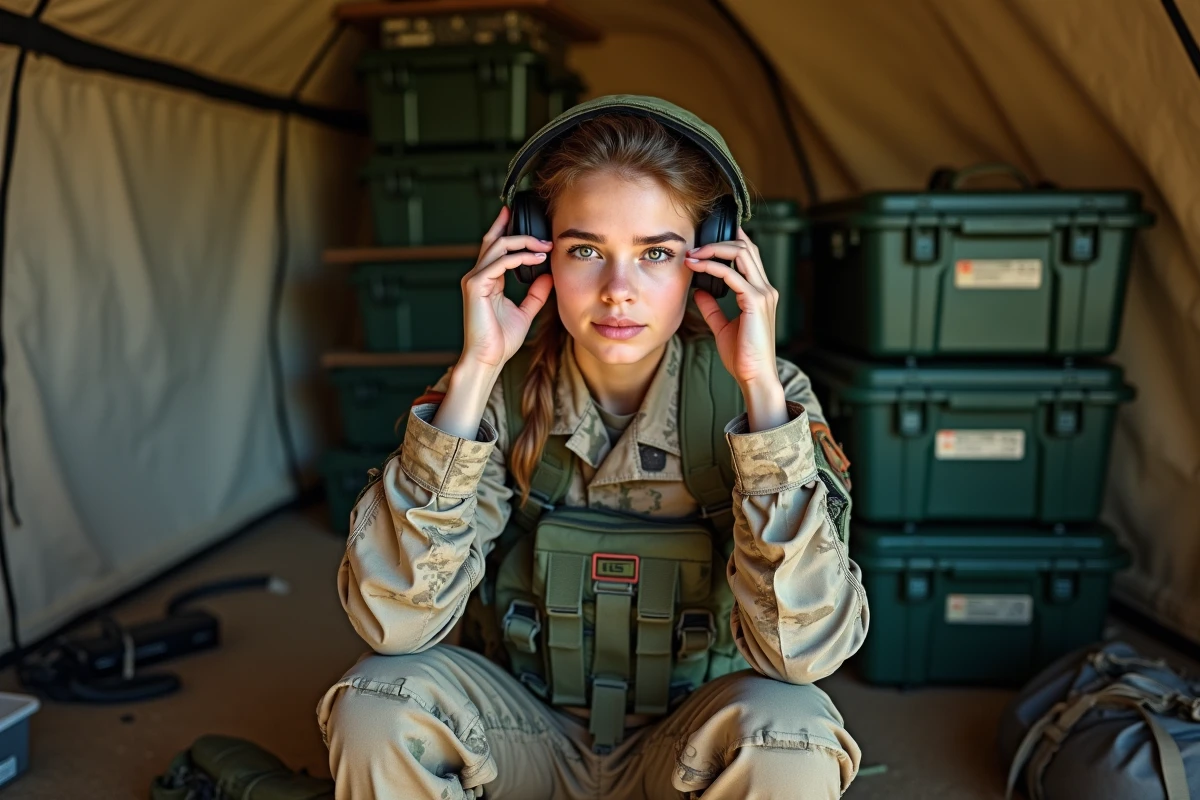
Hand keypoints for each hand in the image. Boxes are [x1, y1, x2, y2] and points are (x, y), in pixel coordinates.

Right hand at [459, 206, 554, 369]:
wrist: (488, 359)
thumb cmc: (501, 341)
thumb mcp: (525, 312)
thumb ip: (535, 294)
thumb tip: (547, 276)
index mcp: (487, 280)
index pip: (496, 248)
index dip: (507, 230)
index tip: (524, 219)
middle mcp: (478, 276)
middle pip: (494, 240)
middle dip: (516, 228)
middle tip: (543, 233)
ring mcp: (474, 279)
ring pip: (498, 246)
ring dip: (524, 243)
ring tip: (545, 247)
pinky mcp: (475, 285)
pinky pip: (500, 262)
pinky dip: (520, 258)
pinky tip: (537, 259)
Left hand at [686, 227, 781, 389]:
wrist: (754, 376)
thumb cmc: (742, 356)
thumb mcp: (722, 327)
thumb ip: (713, 308)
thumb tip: (699, 292)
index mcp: (760, 293)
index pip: (749, 256)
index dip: (731, 242)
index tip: (706, 240)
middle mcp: (765, 289)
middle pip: (746, 248)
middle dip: (719, 241)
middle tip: (694, 246)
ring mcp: (763, 294)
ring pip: (741, 254)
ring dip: (713, 249)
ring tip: (692, 254)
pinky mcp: (755, 301)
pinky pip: (731, 274)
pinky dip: (711, 267)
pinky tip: (696, 267)